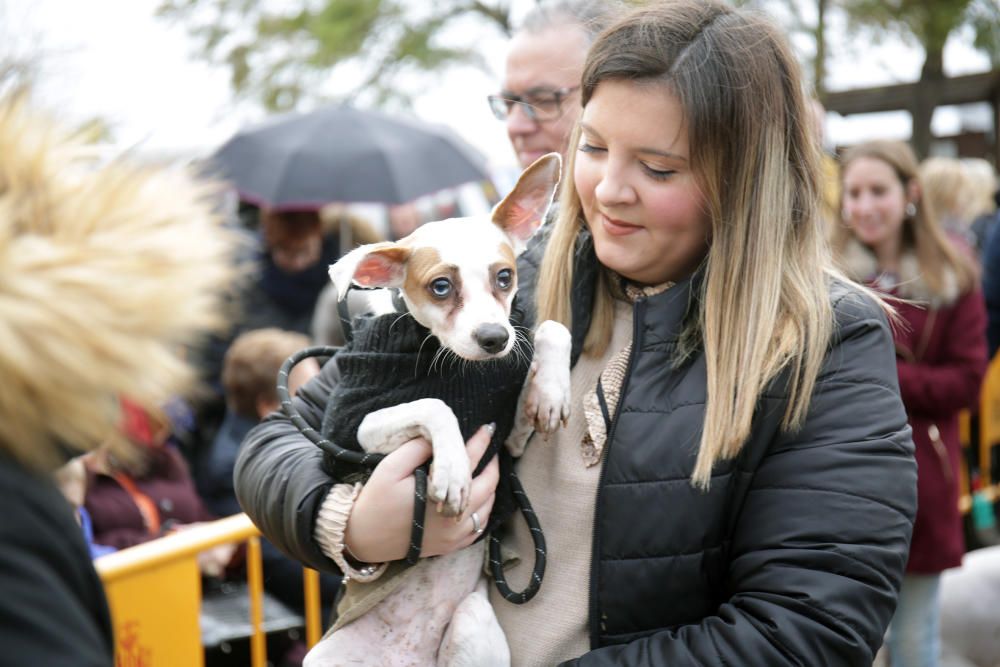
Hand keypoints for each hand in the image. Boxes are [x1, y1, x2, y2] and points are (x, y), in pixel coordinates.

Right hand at [344, 424, 498, 562]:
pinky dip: (484, 510)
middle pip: (487, 486)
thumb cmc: (376, 500)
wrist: (364, 538)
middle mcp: (454, 517)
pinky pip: (478, 528)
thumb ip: (417, 449)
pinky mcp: (451, 546)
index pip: (468, 462)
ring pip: (487, 508)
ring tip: (486, 470)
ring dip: (491, 487)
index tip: (488, 428)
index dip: (480, 442)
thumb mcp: (391, 467)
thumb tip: (438, 438)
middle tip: (491, 449)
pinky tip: (480, 499)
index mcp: (441, 495)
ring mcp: (455, 535)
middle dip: (492, 464)